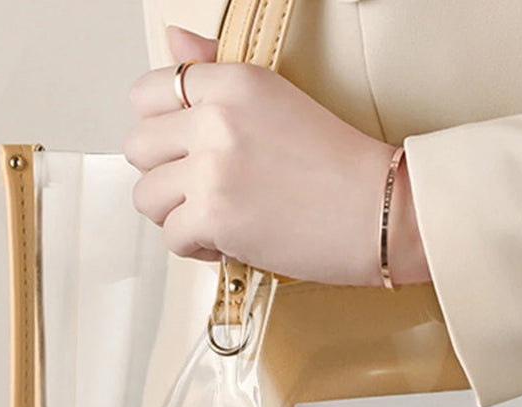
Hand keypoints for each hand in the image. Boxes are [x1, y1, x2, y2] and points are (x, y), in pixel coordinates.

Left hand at [124, 27, 428, 286]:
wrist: (382, 213)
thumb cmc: (346, 169)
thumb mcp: (280, 101)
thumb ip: (217, 72)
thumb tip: (174, 41)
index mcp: (233, 82)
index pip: (150, 93)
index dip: (162, 131)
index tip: (187, 151)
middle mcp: (215, 118)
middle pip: (139, 147)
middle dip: (166, 176)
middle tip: (203, 192)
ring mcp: (212, 169)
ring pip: (148, 197)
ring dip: (177, 215)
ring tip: (217, 221)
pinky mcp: (216, 217)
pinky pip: (172, 236)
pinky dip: (197, 249)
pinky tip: (229, 244)